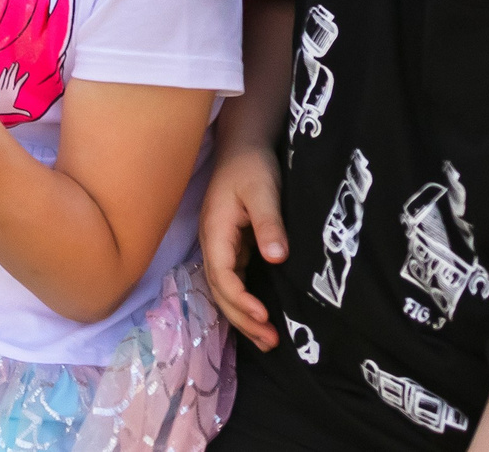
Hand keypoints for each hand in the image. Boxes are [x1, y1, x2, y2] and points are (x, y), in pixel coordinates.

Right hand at [200, 142, 287, 350]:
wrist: (242, 146)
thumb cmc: (251, 166)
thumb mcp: (263, 191)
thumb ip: (269, 224)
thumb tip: (276, 258)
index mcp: (215, 231)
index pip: (221, 275)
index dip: (240, 300)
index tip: (264, 316)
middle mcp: (212, 242)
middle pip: (220, 290)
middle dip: (242, 318)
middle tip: (271, 341)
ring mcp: (219, 245)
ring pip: (225, 289)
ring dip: (242, 315)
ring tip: (267, 340)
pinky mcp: (231, 245)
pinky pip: (233, 280)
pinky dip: (244, 302)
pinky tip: (260, 315)